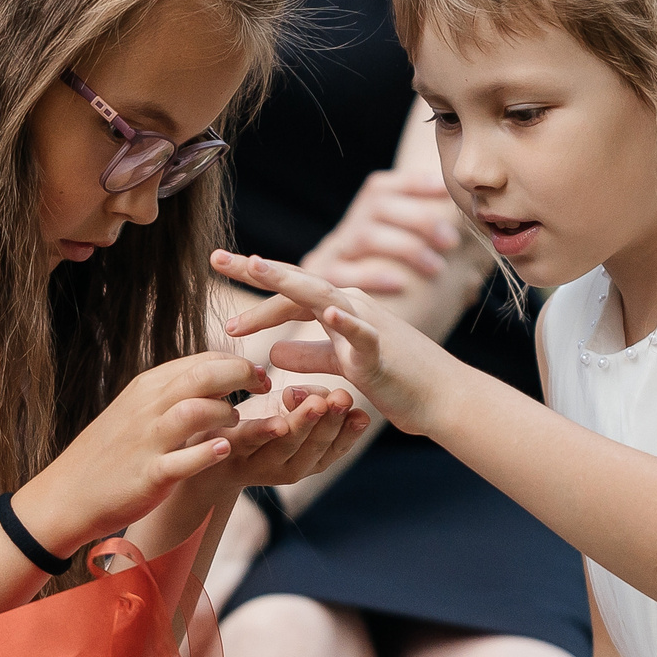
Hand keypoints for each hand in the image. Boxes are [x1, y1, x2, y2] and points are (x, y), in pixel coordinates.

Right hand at [18, 352, 272, 553]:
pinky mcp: (148, 476)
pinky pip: (184, 459)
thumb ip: (173, 393)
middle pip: (205, 375)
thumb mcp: (137, 411)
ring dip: (226, 414)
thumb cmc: (108, 454)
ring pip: (197, 410)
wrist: (65, 495)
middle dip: (243, 376)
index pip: (203, 360)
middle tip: (265, 388)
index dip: (238, 364)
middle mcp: (148, 407)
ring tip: (236, 425)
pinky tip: (223, 451)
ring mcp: (147, 442)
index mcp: (148, 387)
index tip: (258, 377)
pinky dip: (208, 452)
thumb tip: (217, 382)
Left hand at [205, 384, 369, 491]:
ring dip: (304, 425)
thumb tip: (320, 398)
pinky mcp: (230, 450)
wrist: (207, 449)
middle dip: (330, 424)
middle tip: (343, 399)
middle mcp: (286, 468)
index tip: (362, 415)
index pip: (334, 449)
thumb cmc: (256, 426)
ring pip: (286, 446)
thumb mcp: (290, 411)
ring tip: (318, 404)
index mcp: (307, 459)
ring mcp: (257, 463)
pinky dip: (264, 432)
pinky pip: (250, 441)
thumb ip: (309, 401)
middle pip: (314, 448)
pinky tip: (277, 424)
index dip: (349, 435)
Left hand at [211, 251, 463, 436]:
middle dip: (256, 271)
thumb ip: (310, 356)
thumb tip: (273, 355)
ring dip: (288, 282)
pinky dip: (345, 322)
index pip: (288, 294)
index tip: (217, 273)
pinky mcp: (382, 350)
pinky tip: (328, 312)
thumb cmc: (395, 380)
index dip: (254, 287)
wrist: (441, 398)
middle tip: (215, 257)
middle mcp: (350, 306)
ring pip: (322, 296)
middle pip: (296, 284)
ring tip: (256, 267)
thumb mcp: (342, 366)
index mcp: (337, 309)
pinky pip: (361, 333)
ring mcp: (367, 325)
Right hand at [301, 170, 462, 295]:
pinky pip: (345, 271)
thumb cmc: (382, 286)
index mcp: (362, 218)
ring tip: (436, 268)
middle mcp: (346, 228)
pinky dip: (375, 275)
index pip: (382, 186)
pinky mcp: (324, 280)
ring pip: (365, 235)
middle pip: (377, 205)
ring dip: (405, 248)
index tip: (446, 191)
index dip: (414, 183)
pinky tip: (401, 284)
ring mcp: (332, 252)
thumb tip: (476, 261)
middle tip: (451, 241)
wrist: (333, 313)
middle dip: (419, 219)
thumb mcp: (397, 258)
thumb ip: (427, 249)